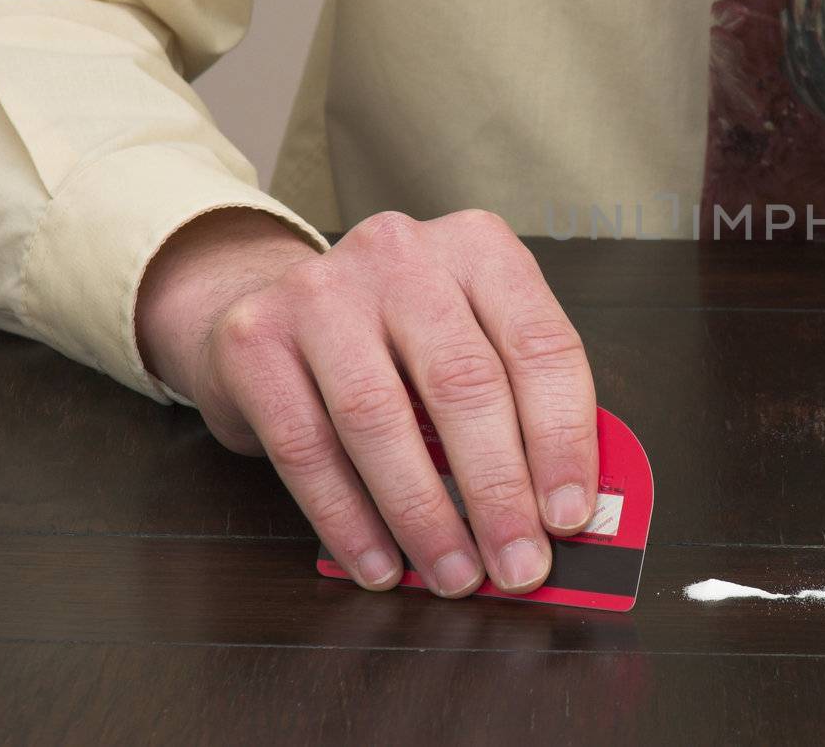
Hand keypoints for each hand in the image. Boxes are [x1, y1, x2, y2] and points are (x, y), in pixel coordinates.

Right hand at [136, 208, 596, 597]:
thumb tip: (564, 509)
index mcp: (478, 248)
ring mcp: (321, 290)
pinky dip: (348, 519)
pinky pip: (306, 446)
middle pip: (464, 383)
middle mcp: (402, 254)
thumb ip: (520, 405)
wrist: (270, 308)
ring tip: (456, 576)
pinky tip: (379, 563)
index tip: (570, 516)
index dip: (563, 438)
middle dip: (498, 490)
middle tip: (520, 566)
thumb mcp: (470, 341)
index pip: (540, 345)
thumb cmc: (395, 340)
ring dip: (425, 515)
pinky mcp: (253, 339)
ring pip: (380, 418)